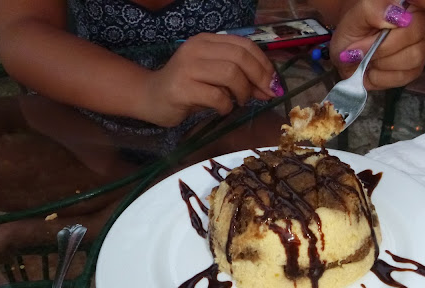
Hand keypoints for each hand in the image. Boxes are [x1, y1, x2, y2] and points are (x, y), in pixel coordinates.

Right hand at [141, 33, 282, 126]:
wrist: (151, 97)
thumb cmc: (187, 89)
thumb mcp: (215, 79)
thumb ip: (241, 79)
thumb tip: (271, 88)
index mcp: (207, 41)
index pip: (244, 45)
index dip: (264, 64)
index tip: (273, 83)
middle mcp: (197, 49)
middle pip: (240, 57)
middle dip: (258, 78)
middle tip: (262, 95)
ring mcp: (188, 67)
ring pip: (230, 74)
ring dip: (242, 92)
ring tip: (238, 102)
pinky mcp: (182, 88)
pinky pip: (216, 96)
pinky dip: (226, 106)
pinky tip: (222, 110)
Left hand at [329, 0, 424, 90]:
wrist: (347, 55)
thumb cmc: (353, 32)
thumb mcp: (355, 18)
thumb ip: (372, 10)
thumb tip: (394, 14)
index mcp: (410, 5)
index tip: (397, 19)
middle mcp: (420, 24)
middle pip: (414, 34)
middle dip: (381, 46)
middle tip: (359, 49)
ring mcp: (420, 48)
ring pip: (412, 57)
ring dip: (381, 62)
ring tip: (366, 59)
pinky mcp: (414, 70)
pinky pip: (402, 76)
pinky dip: (381, 77)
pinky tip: (372, 69)